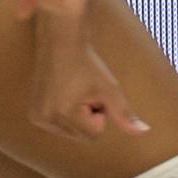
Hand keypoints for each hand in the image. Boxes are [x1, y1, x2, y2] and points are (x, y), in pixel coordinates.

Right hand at [28, 16, 147, 139]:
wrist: (62, 43)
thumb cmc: (88, 65)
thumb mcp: (110, 89)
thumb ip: (124, 114)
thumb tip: (144, 132)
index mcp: (64, 115)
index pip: (94, 134)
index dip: (101, 114)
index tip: (94, 93)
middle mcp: (45, 120)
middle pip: (81, 135)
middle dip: (89, 117)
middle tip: (85, 92)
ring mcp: (37, 118)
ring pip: (70, 131)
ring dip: (77, 116)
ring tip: (74, 91)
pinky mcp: (33, 113)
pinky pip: (58, 125)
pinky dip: (65, 114)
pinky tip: (64, 94)